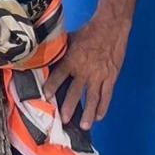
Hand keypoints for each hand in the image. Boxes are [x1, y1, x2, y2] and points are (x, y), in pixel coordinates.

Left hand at [42, 15, 128, 130]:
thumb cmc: (88, 32)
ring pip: (93, 99)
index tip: (45, 97)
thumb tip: (44, 54)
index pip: (58, 76)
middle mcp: (84, 71)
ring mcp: (99, 76)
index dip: (51, 87)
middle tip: (63, 120)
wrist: (110, 28)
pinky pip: (106, 95)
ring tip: (83, 126)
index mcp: (71, 60)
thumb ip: (59, 51)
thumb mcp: (69, 39)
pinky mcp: (110, 77)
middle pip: (74, 92)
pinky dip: (103, 107)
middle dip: (68, 107)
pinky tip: (100, 117)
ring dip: (88, 113)